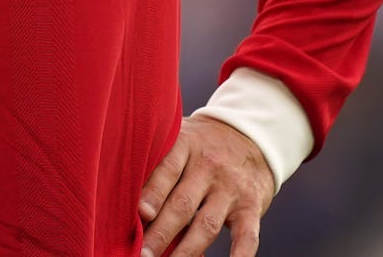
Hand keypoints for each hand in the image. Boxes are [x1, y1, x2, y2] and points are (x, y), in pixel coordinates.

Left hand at [137, 116, 273, 256]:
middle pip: (183, 204)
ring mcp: (232, 188)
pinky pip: (247, 236)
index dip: (153, 193)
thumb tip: (130, 201)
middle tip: (142, 254)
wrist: (252, 137)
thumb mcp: (181, 139)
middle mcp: (210, 167)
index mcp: (187, 146)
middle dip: (161, 233)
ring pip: (207, 225)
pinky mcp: (251, 207)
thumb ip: (160, 163)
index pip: (168, 170)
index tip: (140, 214)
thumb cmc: (202, 145)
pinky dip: (239, 256)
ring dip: (186, 251)